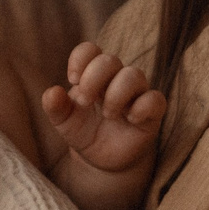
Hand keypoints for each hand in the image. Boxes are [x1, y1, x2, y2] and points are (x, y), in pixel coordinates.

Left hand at [41, 42, 166, 173]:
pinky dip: (142, 107)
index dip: (80, 59)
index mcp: (93, 74)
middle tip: (85, 102)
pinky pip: (156, 99)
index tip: (72, 79)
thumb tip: (52, 92)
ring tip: (108, 114)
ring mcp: (136, 94)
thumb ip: (55, 107)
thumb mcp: (64, 121)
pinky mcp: (151, 113)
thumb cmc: (84, 131)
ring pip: (134, 75)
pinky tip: (130, 118)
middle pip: (110, 60)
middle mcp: (116, 78)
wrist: (102, 159)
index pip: (90, 50)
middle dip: (94, 78)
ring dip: (116, 94)